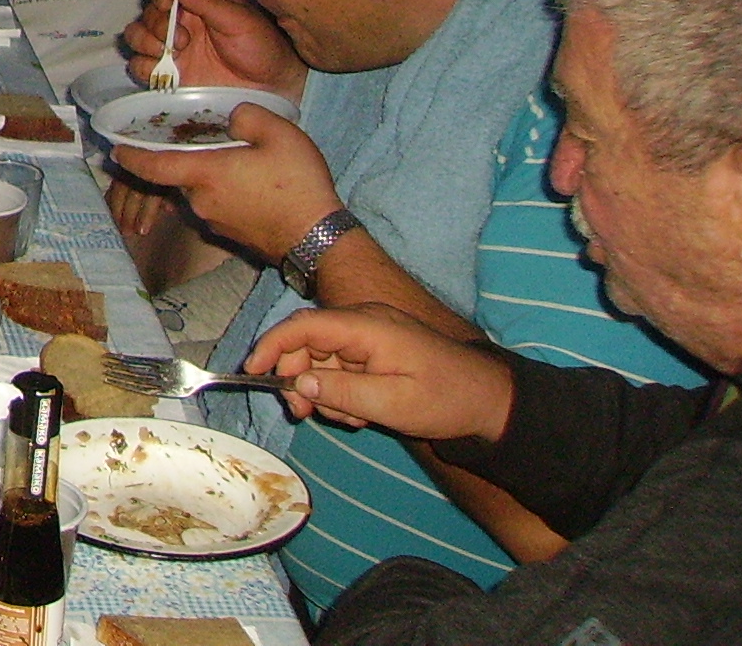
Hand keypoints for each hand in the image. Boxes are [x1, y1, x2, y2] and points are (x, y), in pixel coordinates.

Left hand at [109, 102, 339, 262]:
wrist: (318, 239)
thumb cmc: (297, 184)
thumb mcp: (278, 133)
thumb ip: (246, 116)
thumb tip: (231, 119)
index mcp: (205, 174)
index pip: (155, 165)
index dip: (132, 156)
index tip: (115, 150)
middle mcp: (201, 201)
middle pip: (182, 175)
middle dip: (188, 159)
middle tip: (211, 143)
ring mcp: (215, 221)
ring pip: (201, 191)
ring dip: (210, 177)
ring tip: (240, 162)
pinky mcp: (230, 234)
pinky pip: (217, 206)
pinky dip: (224, 193)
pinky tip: (252, 185)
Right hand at [124, 0, 307, 100]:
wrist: (270, 86)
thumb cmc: (261, 46)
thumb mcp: (239, 19)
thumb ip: (207, 1)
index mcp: (196, 1)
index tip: (165, 4)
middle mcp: (179, 21)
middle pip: (147, 11)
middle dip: (156, 24)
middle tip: (183, 40)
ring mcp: (172, 49)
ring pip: (136, 36)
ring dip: (145, 42)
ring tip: (171, 53)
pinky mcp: (168, 74)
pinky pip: (139, 66)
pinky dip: (143, 66)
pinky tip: (164, 71)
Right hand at [248, 302, 518, 443]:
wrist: (489, 401)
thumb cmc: (446, 399)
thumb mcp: (393, 403)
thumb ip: (343, 391)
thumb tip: (300, 382)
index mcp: (367, 326)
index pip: (305, 325)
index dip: (273, 345)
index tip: (253, 372)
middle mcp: (364, 323)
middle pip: (308, 343)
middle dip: (299, 377)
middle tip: (303, 413)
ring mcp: (371, 337)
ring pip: (322, 359)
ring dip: (324, 390)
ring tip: (352, 418)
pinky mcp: (376, 352)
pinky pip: (342, 367)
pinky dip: (341, 390)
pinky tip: (362, 412)